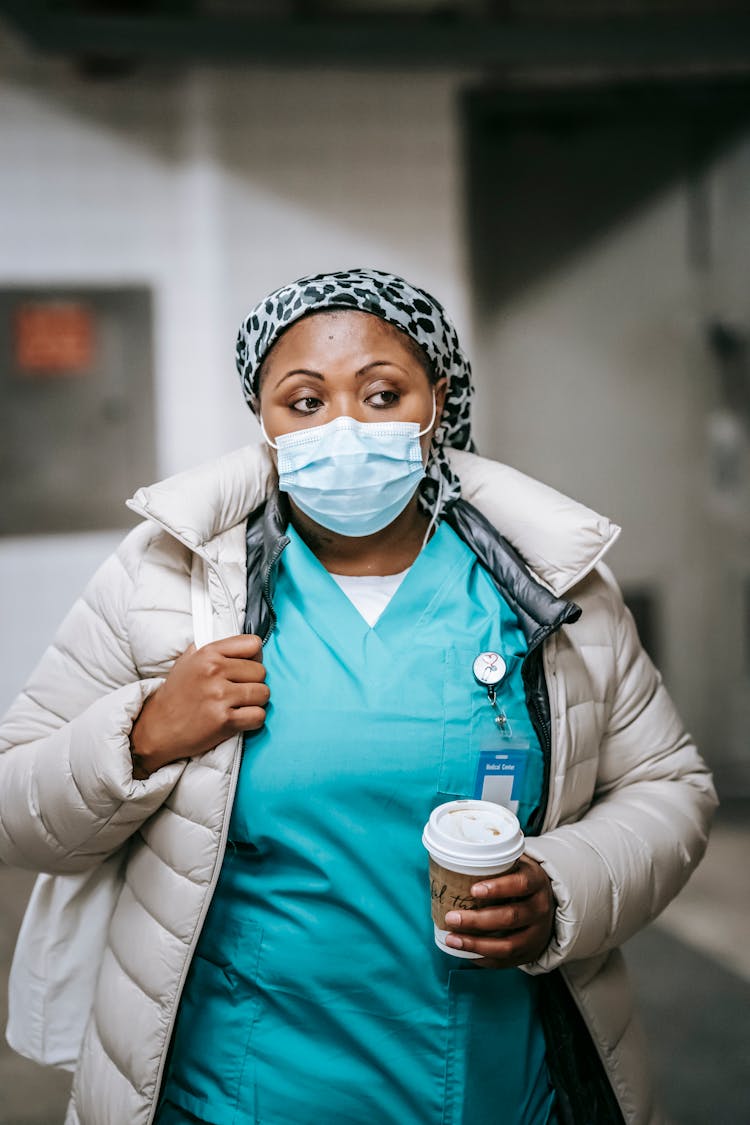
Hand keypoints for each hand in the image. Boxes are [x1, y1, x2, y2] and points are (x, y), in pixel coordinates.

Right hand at [131, 634, 268, 775]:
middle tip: (238, 692)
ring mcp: (219, 696)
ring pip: (263, 693)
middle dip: (254, 683)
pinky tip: (239, 719)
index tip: (246, 668)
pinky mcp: (224, 720)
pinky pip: (259, 716)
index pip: (253, 644)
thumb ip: (212, 649)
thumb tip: (238, 643)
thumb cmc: (176, 694)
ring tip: (239, 705)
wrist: (158, 728)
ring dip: (255, 702)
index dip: (254, 658)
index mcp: (208, 653)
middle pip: (261, 672)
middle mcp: (214, 671)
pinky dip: (253, 720)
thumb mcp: (187, 661)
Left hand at [443, 854, 554, 967]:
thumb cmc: (519, 880)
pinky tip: (464, 953)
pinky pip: (506, 961)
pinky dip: (483, 959)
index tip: (473, 889)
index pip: (521, 884)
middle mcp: (540, 909)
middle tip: (451, 918)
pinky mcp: (530, 953)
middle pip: (511, 917)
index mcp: (536, 882)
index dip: (498, 888)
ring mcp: (537, 934)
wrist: (547, 903)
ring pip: (508, 945)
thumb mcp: (516, 865)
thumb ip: (494, 862)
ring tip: (451, 939)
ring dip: (476, 944)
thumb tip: (453, 858)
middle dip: (478, 920)